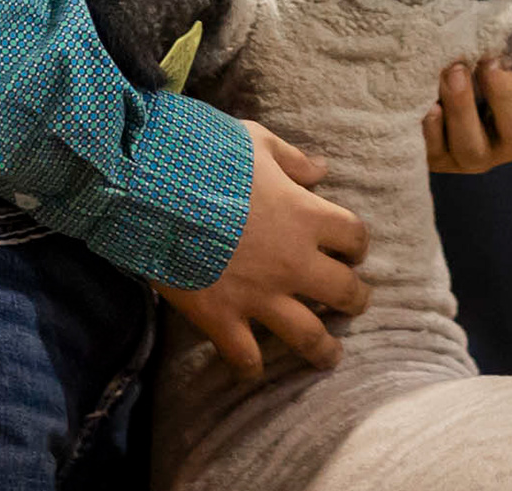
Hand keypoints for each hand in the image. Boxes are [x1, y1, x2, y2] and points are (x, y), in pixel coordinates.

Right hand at [152, 122, 369, 382]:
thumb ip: (292, 158)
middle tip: (355, 304)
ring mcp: (260, 295)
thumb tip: (321, 168)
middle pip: (344, 290)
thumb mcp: (256, 141)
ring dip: (324, 349)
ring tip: (330, 356)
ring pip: (309, 335)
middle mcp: (293, 261)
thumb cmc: (207, 156)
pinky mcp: (223, 318)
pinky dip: (252, 366)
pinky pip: (247, 355)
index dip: (357, 244)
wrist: (155, 189)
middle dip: (355, 299)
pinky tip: (254, 369)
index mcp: (306, 215)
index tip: (352, 251)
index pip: (354, 236)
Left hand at [424, 0, 511, 171]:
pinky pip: (435, 155)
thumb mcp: (496, 14)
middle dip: (506, 98)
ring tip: (450, 72)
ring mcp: (476, 151)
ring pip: (477, 149)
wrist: (420, 79)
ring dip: (464, 110)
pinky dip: (430, 132)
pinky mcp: (438, 160)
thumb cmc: (473, 43)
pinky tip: (424, 107)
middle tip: (488, 63)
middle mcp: (511, 132)